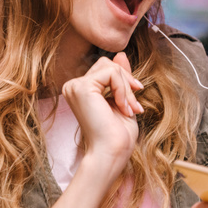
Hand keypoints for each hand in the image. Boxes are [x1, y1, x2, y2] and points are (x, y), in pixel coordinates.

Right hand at [62, 52, 144, 176]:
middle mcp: (73, 86)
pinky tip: (122, 107)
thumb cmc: (118, 134)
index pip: (106, 69)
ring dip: (126, 88)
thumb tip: (120, 54)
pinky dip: (123, 89)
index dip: (125, 81)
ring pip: (110, 67)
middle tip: (134, 106)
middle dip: (127, 82)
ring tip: (129, 109)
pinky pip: (111, 73)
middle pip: (107, 64)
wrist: (112, 152)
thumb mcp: (123, 100)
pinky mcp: (82, 87)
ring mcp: (75, 86)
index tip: (135, 102)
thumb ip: (120, 77)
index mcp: (81, 90)